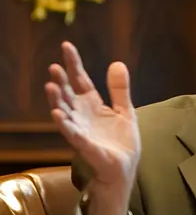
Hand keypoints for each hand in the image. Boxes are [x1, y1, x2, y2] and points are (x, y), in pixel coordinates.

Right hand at [46, 42, 140, 214]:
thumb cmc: (122, 142)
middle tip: (55, 66)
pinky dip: (65, 124)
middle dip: (61, 80)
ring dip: (57, 99)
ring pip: (65, 111)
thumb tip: (117, 63)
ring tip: (50, 85)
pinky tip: (58, 114)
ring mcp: (81, 129)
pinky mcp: (85, 145)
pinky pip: (72, 133)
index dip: (74, 63)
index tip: (66, 45)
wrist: (125, 169)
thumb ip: (120, 89)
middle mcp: (82, 114)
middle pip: (68, 93)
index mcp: (93, 104)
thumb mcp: (125, 111)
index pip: (80, 79)